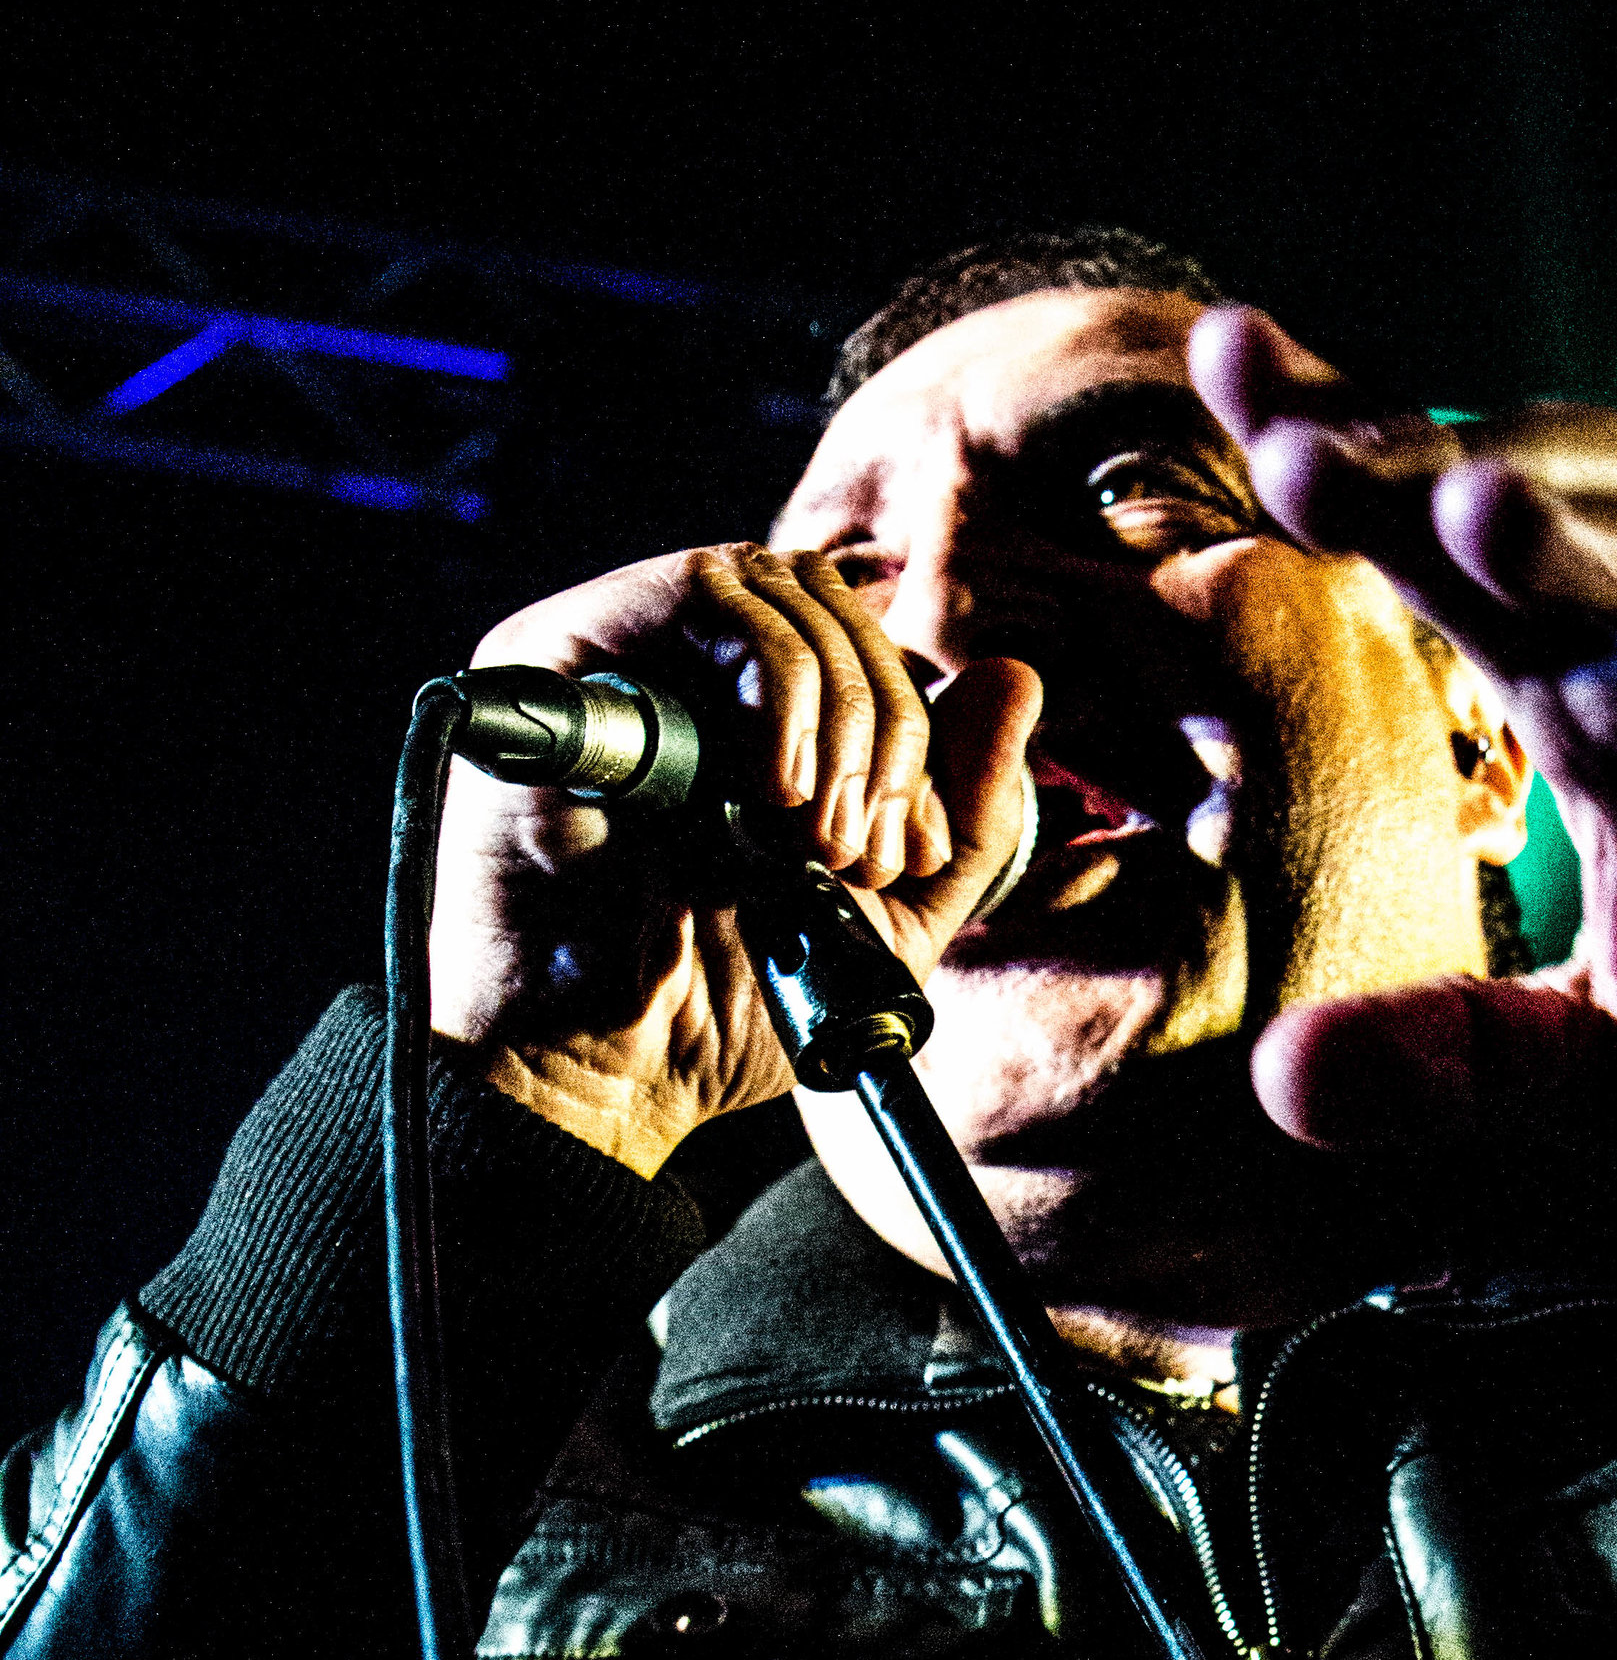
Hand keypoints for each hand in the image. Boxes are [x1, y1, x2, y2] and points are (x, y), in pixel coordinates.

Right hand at [430, 544, 1040, 1174]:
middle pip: (825, 601)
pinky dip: (775, 679)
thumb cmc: (725, 1007)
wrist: (609, 1075)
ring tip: (815, 836)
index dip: (911, 733)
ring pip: (773, 584)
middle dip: (882, 724)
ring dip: (835, 710)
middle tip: (862, 848)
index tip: (910, 850)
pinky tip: (776, 792)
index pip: (859, 645)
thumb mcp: (889, 915)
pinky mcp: (556, 651)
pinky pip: (699, 591)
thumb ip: (965, 813)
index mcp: (744, 715)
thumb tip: (1017, 677)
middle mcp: (675, 666)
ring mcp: (613, 650)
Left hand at [1188, 309, 1616, 1140]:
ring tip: (1480, 512)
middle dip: (1438, 468)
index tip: (1220, 387)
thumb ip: (1470, 1063)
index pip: (1461, 558)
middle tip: (1296, 443)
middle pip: (1575, 518)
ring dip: (1614, 541)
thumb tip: (1282, 1083)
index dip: (1355, 467)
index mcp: (1614, 701)